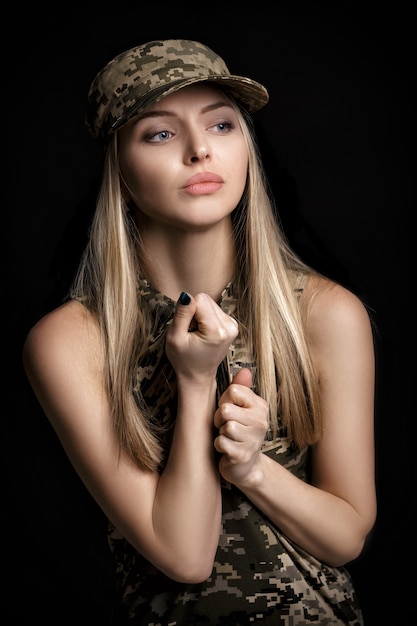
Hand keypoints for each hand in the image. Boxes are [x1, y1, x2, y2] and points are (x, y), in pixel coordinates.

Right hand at [165, 292, 238, 384]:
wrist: (198, 376)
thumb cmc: (184, 361)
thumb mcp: (175, 338)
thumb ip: (181, 314)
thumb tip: (187, 295)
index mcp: (217, 331)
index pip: (200, 298)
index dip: (188, 311)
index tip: (187, 328)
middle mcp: (230, 326)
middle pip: (206, 299)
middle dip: (194, 312)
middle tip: (191, 332)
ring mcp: (233, 326)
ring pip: (210, 303)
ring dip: (199, 315)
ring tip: (196, 334)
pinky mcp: (232, 325)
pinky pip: (214, 310)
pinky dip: (205, 319)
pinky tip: (203, 333)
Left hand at [214, 368, 268, 484]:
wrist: (245, 466)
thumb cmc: (238, 432)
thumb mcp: (240, 408)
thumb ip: (241, 388)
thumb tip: (245, 371)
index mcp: (260, 406)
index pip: (233, 390)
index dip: (225, 400)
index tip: (230, 410)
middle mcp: (261, 422)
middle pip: (226, 409)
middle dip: (220, 418)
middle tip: (226, 425)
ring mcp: (254, 439)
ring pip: (225, 426)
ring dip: (221, 433)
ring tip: (228, 437)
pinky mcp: (243, 455)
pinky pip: (221, 442)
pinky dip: (219, 445)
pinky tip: (227, 448)